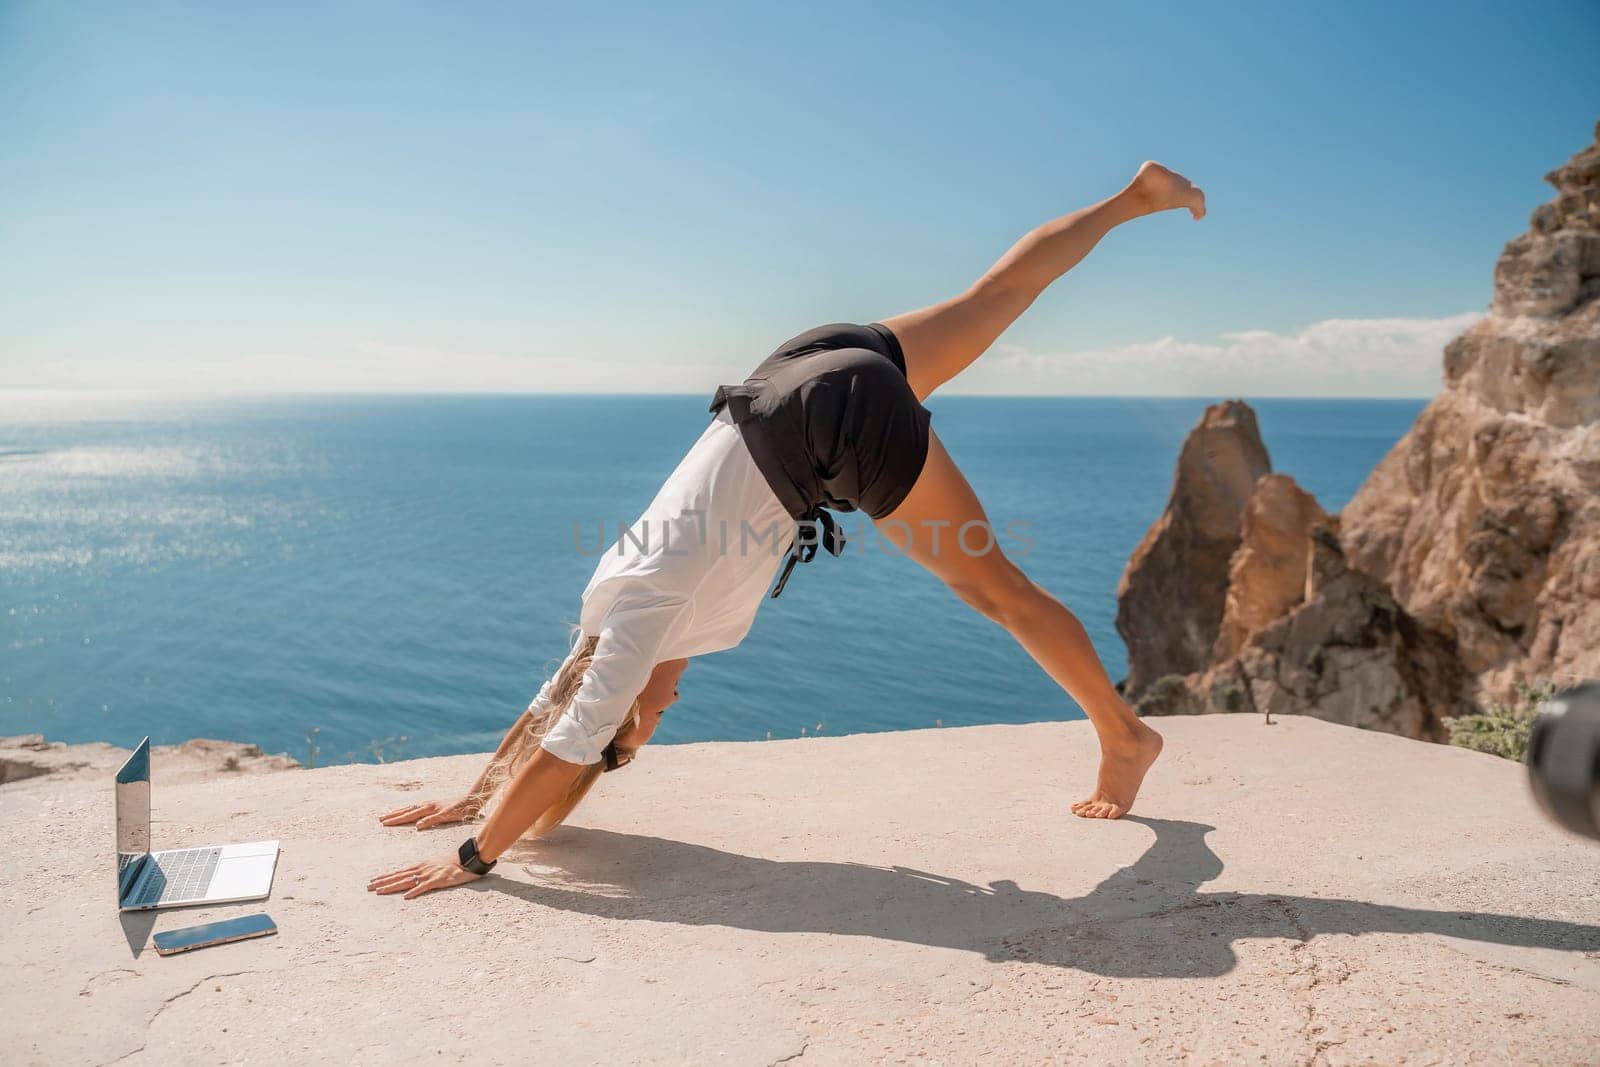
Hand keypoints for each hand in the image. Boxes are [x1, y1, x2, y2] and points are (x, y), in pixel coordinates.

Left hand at [366, 852, 483, 899]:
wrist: (470, 857)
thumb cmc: (455, 862)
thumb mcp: (438, 865)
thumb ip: (427, 871)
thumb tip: (417, 878)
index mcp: (421, 866)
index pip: (399, 872)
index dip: (386, 877)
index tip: (373, 881)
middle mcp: (422, 869)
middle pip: (399, 876)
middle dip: (382, 882)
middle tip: (368, 887)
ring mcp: (430, 874)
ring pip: (407, 881)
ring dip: (392, 886)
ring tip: (378, 891)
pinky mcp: (439, 880)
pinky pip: (425, 887)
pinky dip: (415, 891)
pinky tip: (406, 896)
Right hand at [378, 795, 480, 829]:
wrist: (471, 800)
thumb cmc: (460, 810)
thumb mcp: (447, 816)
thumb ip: (432, 820)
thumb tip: (416, 826)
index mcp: (428, 808)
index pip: (409, 815)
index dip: (396, 820)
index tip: (384, 823)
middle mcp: (427, 805)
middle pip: (407, 811)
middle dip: (393, 815)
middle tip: (380, 819)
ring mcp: (430, 804)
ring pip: (410, 808)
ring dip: (399, 812)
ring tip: (389, 815)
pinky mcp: (434, 805)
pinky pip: (416, 808)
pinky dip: (408, 810)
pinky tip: (408, 812)